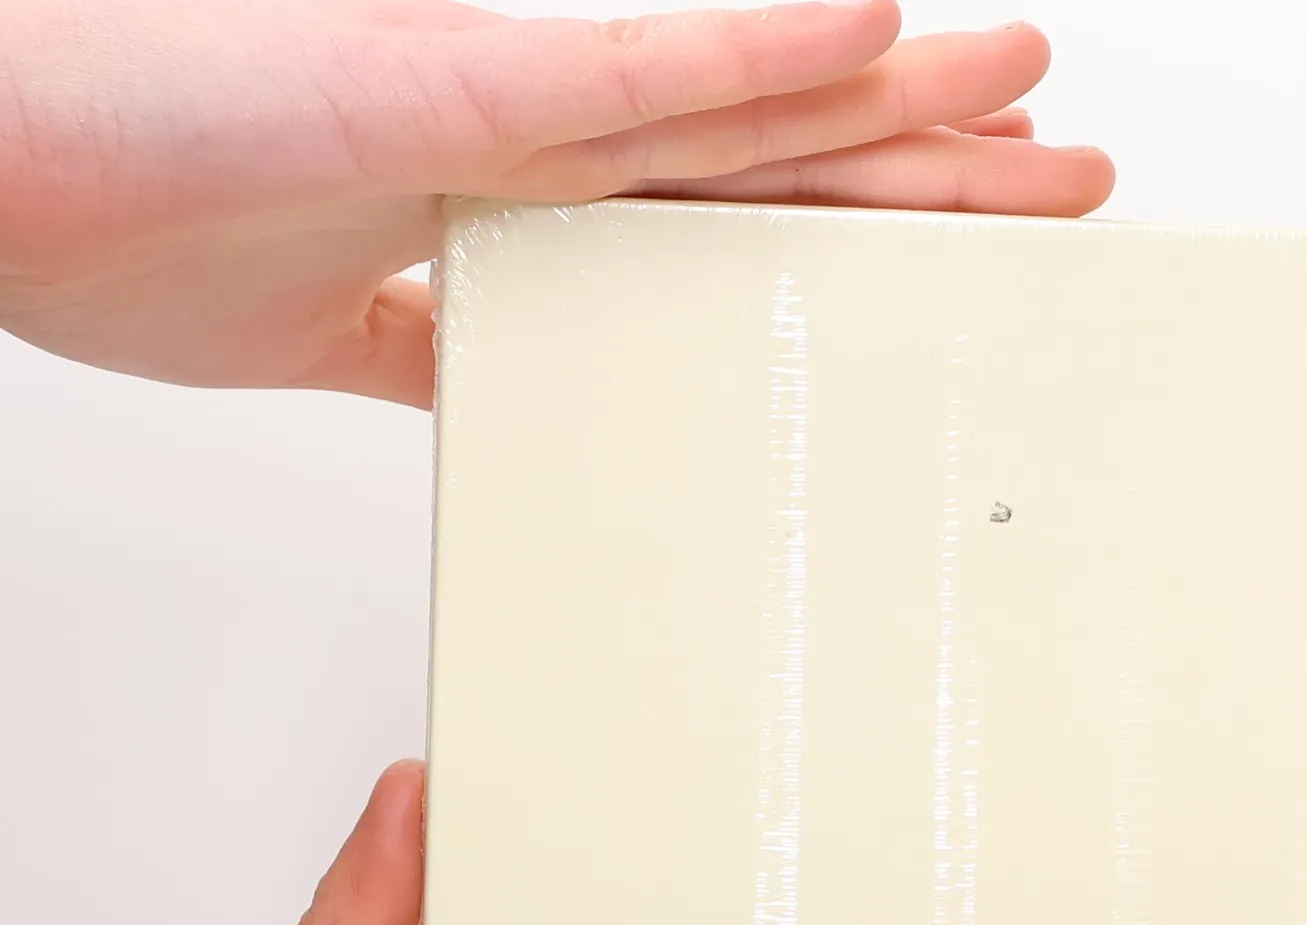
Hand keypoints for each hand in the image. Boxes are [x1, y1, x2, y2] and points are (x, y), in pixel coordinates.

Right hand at [0, 0, 1112, 405]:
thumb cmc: (108, 215)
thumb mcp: (330, 327)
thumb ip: (436, 339)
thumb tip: (497, 374)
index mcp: (513, 203)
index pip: (726, 219)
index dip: (848, 225)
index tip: (950, 244)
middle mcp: (530, 138)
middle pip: (773, 160)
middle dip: (927, 172)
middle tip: (1064, 180)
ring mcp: (493, 102)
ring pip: (741, 105)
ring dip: (894, 102)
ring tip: (1034, 101)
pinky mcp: (437, 86)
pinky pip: (628, 67)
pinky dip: (755, 51)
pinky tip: (879, 29)